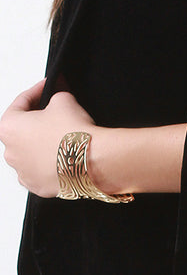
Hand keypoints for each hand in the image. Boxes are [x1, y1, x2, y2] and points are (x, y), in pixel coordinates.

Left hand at [0, 80, 95, 197]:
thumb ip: (56, 96)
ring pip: (29, 152)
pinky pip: (38, 170)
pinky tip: (62, 153)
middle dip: (37, 120)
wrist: (90, 161)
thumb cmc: (72, 134)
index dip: (36, 91)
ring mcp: (22, 172)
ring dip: (41, 142)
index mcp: (9, 128)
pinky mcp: (36, 186)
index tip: (46, 87)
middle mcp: (10, 152)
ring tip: (61, 134)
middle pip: (22, 130)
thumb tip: (58, 97)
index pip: (20, 103)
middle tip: (55, 111)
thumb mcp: (64, 100)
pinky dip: (48, 161)